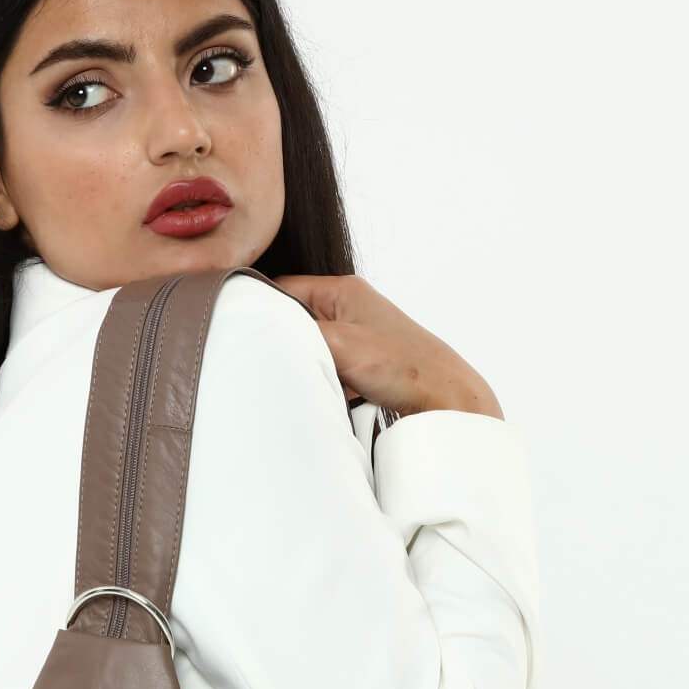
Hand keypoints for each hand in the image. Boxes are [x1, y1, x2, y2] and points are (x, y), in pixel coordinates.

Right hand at [270, 272, 502, 417]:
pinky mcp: (361, 364)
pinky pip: (325, 366)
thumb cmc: (405, 366)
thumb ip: (297, 333)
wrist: (446, 400)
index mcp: (343, 290)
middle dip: (280, 340)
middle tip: (265, 359)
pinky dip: (319, 379)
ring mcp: (355, 337)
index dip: (260, 309)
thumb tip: (261, 332)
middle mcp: (348, 308)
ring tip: (295, 376)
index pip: (282, 288)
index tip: (242, 331)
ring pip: (308, 346)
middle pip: (294, 319)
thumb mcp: (341, 344)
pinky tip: (318, 392)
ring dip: (302, 363)